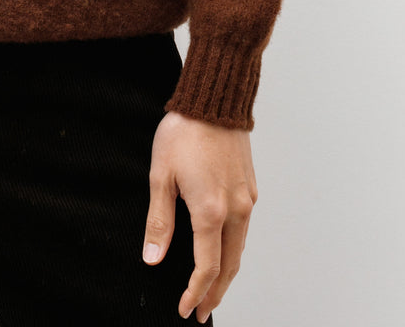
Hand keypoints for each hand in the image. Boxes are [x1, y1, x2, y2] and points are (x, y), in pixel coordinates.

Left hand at [141, 109, 256, 321]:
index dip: (195, 293)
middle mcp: (235, 211)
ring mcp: (247, 200)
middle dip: (215, 293)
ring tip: (211, 290)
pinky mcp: (250, 188)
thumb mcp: (160, 175)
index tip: (186, 310)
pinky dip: (234, 249)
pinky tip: (222, 251)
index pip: (206, 268)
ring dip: (226, 274)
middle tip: (202, 312)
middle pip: (229, 266)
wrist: (214, 100)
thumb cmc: (183, 133)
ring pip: (240, 249)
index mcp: (210, 211)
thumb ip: (159, 221)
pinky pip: (244, 229)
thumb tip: (153, 259)